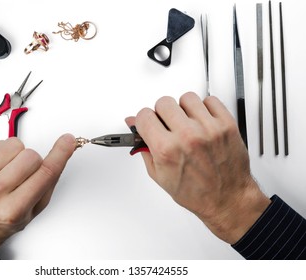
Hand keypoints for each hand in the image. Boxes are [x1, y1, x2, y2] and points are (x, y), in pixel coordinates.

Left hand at [0, 134, 75, 257]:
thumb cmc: (4, 219)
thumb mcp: (34, 210)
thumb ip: (49, 181)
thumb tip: (62, 152)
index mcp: (12, 209)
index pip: (45, 173)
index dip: (60, 154)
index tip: (68, 141)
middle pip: (31, 156)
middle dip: (35, 162)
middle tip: (27, 174)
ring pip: (14, 144)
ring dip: (18, 155)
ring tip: (11, 170)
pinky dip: (3, 152)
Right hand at [127, 93, 270, 243]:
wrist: (227, 199)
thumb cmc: (196, 192)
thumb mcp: (159, 175)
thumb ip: (144, 147)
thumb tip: (135, 127)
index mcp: (167, 149)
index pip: (144, 116)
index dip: (144, 120)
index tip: (149, 124)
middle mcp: (187, 136)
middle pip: (164, 102)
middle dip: (162, 114)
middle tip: (168, 126)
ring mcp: (208, 129)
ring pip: (186, 98)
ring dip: (183, 109)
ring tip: (187, 124)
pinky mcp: (226, 125)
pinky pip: (210, 100)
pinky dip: (205, 108)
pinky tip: (202, 122)